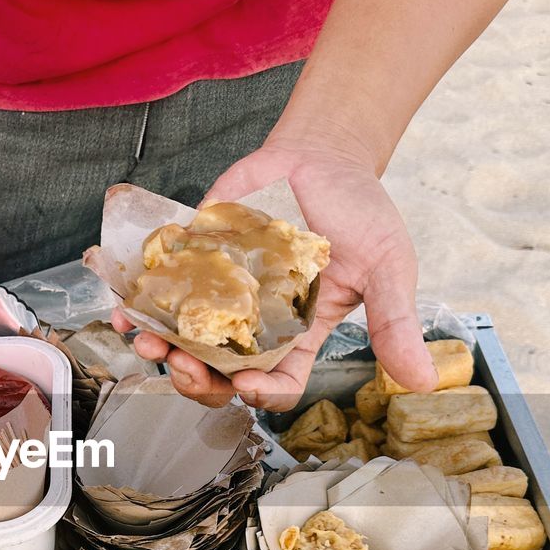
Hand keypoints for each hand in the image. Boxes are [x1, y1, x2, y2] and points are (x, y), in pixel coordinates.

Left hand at [117, 135, 436, 409]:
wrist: (321, 155)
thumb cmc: (359, 212)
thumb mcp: (387, 266)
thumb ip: (395, 322)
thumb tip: (423, 380)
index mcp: (300, 336)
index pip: (278, 383)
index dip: (261, 394)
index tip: (247, 385)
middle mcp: (255, 324)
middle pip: (220, 375)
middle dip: (197, 380)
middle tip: (183, 368)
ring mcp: (221, 295)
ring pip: (184, 341)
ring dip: (161, 350)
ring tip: (147, 343)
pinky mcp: (194, 261)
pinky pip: (162, 294)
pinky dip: (140, 306)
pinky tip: (126, 310)